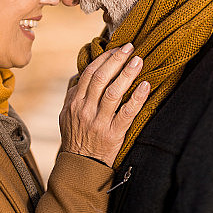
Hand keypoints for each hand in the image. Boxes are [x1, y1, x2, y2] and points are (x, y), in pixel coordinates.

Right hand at [59, 44, 150, 164]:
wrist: (79, 165)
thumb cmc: (75, 136)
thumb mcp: (66, 113)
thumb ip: (74, 93)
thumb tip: (82, 73)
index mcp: (74, 101)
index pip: (90, 73)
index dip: (104, 58)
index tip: (117, 48)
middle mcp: (85, 109)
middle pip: (101, 78)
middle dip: (117, 60)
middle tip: (130, 47)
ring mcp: (99, 122)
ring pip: (114, 92)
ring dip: (127, 74)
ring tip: (139, 61)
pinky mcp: (113, 134)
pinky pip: (127, 113)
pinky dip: (137, 98)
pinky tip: (145, 85)